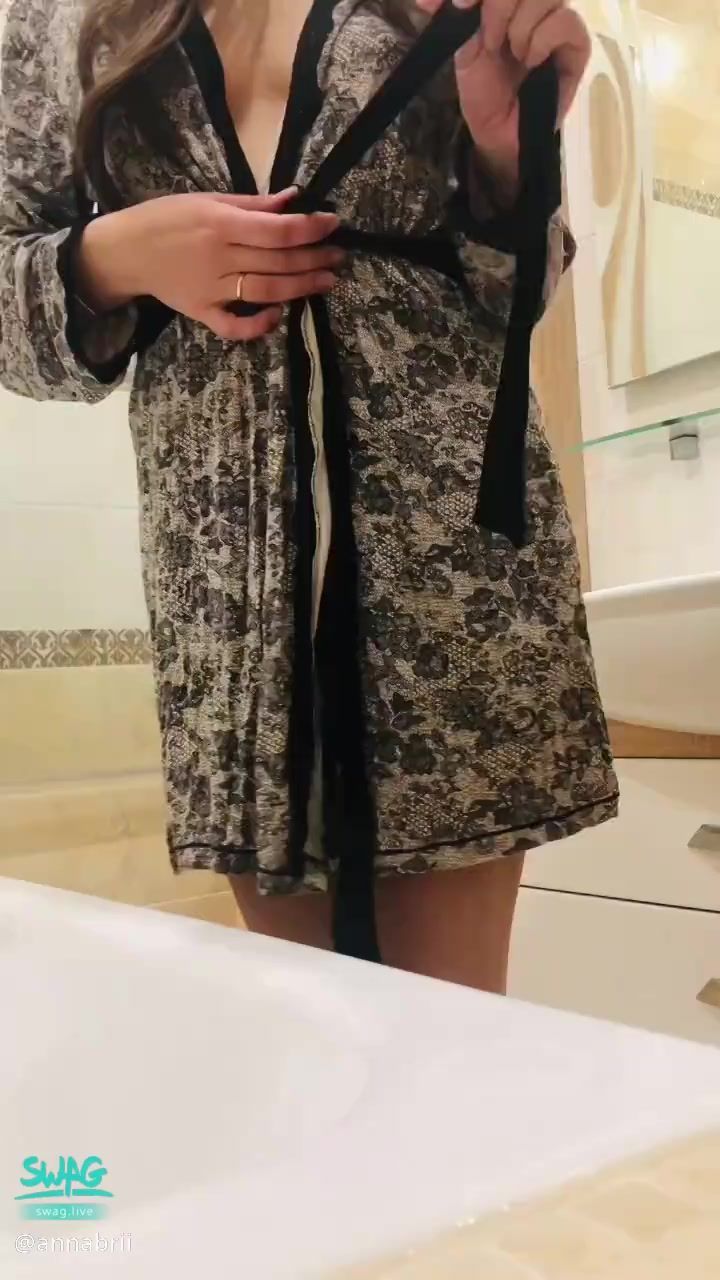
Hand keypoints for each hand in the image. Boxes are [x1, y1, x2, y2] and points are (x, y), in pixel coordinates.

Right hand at [77, 189, 341, 341]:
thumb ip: (253, 205)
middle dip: (313, 259)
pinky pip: (233, 327)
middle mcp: (220, 257)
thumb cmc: (167, 218)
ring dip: (300, 288)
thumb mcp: (208, 200)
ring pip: (265, 292)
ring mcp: (211, 289)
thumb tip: (294, 199)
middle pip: (277, 261)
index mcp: (222, 224)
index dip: (311, 228)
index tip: (333, 224)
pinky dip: (258, 325)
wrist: (126, 250)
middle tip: (338, 257)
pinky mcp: (201, 312)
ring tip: (326, 282)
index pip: (278, 229)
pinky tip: (279, 316)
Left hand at [417, 0, 590, 190]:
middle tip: (484, 30)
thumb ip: (462, 13)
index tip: (458, 3)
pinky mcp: (576, 43)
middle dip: (498, 1)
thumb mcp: (465, 47)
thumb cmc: (484, 91)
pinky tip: (531, 60)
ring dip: (518, 23)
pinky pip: (564, 22)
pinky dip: (541, 39)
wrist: (499, 132)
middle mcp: (536, 1)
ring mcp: (559, 17)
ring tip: (508, 51)